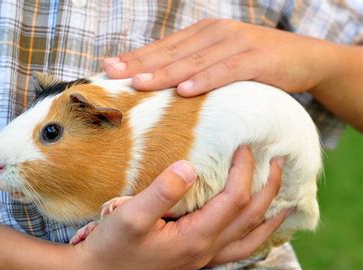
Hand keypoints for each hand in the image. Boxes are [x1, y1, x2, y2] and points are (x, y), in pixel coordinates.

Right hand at [68, 146, 290, 269]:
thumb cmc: (111, 246)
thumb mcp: (130, 216)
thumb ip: (162, 191)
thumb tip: (191, 166)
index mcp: (195, 238)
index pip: (233, 200)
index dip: (244, 171)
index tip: (245, 145)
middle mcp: (206, 250)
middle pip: (250, 217)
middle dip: (268, 188)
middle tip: (280, 161)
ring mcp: (202, 257)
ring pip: (250, 238)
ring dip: (269, 215)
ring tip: (285, 198)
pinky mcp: (193, 257)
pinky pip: (237, 249)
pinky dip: (255, 235)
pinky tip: (256, 227)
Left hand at [103, 19, 329, 96]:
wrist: (306, 58)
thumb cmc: (256, 64)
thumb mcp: (220, 61)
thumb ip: (194, 67)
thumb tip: (163, 87)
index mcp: (202, 34)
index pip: (162, 48)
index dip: (135, 58)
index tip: (108, 68)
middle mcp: (214, 34)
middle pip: (171, 53)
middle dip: (139, 64)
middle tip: (112, 74)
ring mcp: (235, 44)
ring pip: (193, 61)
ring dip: (164, 74)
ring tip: (139, 84)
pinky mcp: (256, 59)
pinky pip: (226, 71)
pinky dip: (205, 80)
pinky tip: (185, 90)